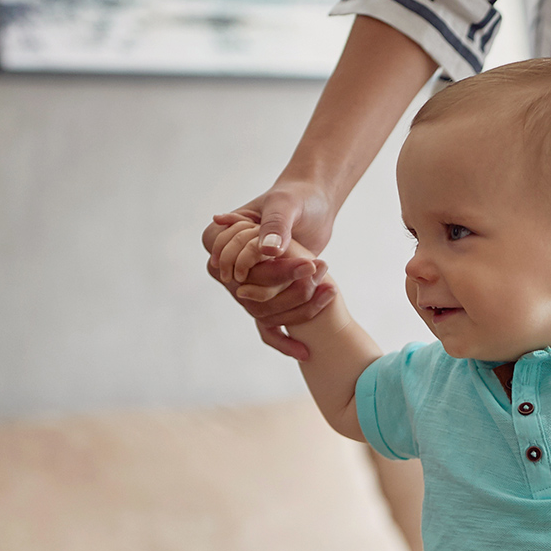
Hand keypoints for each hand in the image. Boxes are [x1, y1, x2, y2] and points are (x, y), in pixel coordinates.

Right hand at [203, 180, 340, 359]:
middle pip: (247, 293)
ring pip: (261, 311)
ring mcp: (247, 284)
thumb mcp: (286, 205)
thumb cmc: (296, 198)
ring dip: (296, 307)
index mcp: (221, 237)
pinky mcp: (266, 297)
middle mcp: (228, 265)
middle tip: (319, 272)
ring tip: (329, 290)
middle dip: (286, 289)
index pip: (229, 265)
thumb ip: (275, 225)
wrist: (313, 206)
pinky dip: (285, 339)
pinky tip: (305, 352)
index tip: (302, 262)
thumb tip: (266, 251)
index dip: (261, 270)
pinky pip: (267, 326)